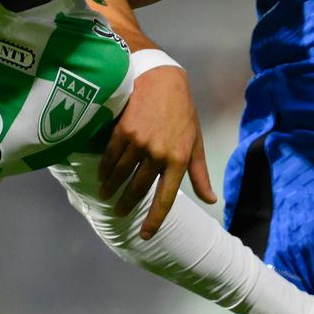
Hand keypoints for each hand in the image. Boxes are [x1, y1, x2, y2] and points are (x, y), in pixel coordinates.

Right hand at [96, 64, 214, 237]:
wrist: (162, 79)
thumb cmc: (182, 112)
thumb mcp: (195, 142)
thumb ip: (199, 173)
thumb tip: (210, 201)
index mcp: (179, 160)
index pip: (165, 198)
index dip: (154, 219)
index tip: (145, 235)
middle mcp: (159, 154)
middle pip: (138, 189)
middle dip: (126, 204)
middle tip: (119, 212)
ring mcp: (140, 142)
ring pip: (121, 174)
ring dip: (111, 188)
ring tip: (106, 194)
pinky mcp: (123, 131)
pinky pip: (110, 157)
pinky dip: (105, 168)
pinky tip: (102, 174)